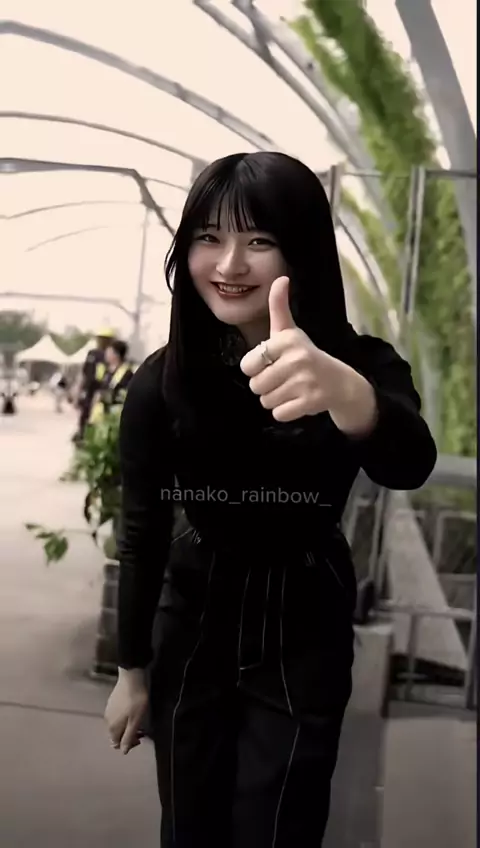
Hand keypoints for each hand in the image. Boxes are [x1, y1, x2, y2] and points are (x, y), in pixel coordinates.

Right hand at [104, 669, 148, 754]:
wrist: (132, 677)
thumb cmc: (136, 701)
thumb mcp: (135, 721)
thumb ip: (129, 737)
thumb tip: (123, 752)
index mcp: (112, 728)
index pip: (117, 744)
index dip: (129, 744)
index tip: (140, 736)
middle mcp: (107, 721)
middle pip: (116, 735)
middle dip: (127, 735)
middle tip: (141, 729)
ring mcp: (108, 710)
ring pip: (117, 725)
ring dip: (126, 726)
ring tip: (138, 719)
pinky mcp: (111, 702)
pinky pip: (117, 716)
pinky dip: (124, 718)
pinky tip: (132, 711)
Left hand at [240, 276, 352, 422]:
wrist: (339, 382)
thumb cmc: (306, 355)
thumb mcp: (290, 331)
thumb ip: (279, 306)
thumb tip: (281, 278)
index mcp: (287, 340)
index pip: (247, 365)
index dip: (256, 368)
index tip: (273, 363)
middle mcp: (297, 358)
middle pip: (255, 385)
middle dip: (266, 386)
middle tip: (284, 379)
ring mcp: (305, 381)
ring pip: (266, 401)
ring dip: (276, 399)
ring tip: (292, 389)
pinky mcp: (310, 402)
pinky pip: (279, 414)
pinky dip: (286, 412)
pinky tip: (299, 400)